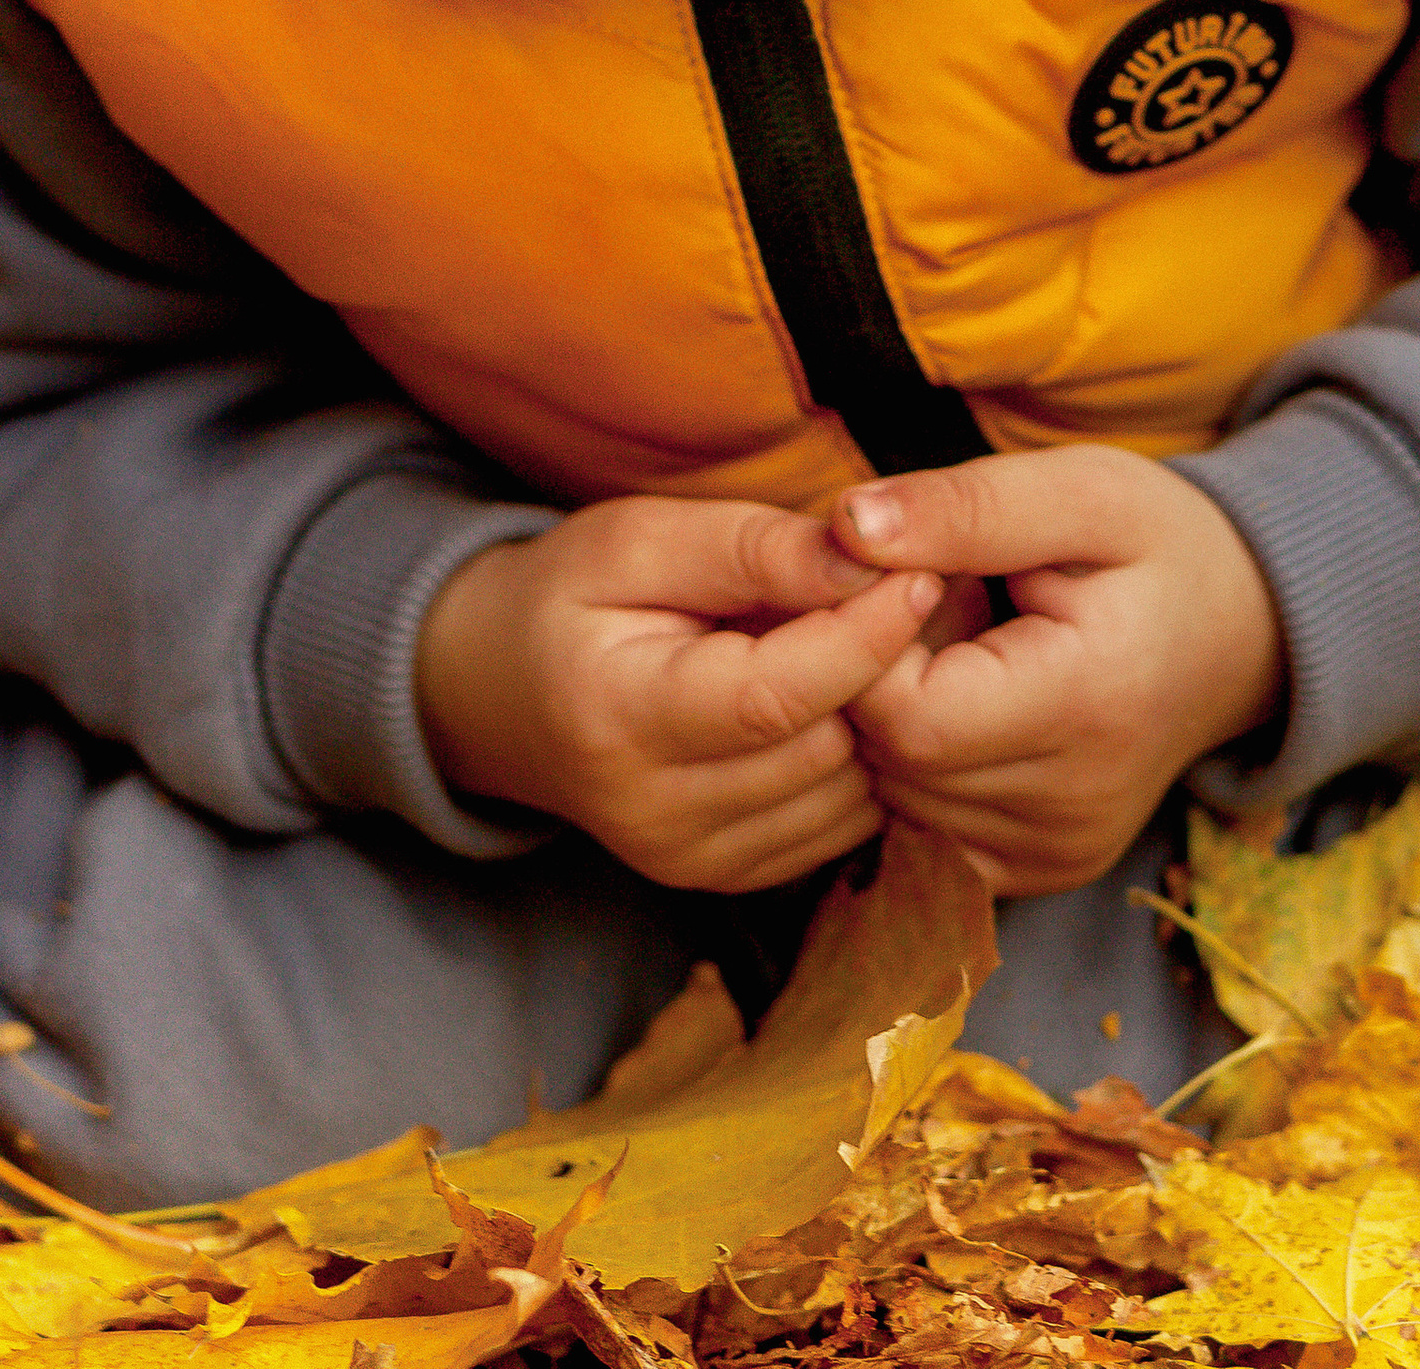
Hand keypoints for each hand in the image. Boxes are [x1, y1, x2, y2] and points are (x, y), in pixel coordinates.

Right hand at [416, 495, 941, 893]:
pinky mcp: (725, 880)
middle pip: (823, 751)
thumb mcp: (640, 540)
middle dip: (883, 672)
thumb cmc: (569, 596)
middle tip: (905, 596)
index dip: (863, 638)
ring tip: (873, 643)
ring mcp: (692, 863)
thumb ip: (752, 549)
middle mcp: (657, 816)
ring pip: (847, 798)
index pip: (775, 698)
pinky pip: (838, 827)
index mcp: (621, 720)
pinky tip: (845, 701)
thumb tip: (864, 561)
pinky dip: (860, 763)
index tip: (922, 575)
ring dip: (882, 722)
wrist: (498, 695)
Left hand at [832, 446, 1284, 899]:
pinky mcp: (1043, 872)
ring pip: (896, 800)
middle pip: (890, 764)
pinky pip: (925, 828)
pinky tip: (966, 701)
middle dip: (873, 675)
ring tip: (957, 645)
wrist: (1248, 633)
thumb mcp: (1078, 491)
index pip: (904, 716)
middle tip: (930, 597)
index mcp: (1085, 708)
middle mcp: (1071, 809)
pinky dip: (919, 766)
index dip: (866, 642)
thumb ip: (964, 507)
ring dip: (892, 720)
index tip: (900, 572)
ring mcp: (1058, 854)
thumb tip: (847, 524)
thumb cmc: (1159, 545)